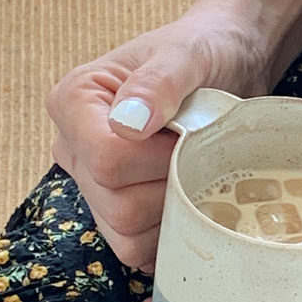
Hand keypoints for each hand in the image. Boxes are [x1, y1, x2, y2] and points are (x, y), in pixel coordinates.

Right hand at [46, 9, 270, 269]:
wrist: (227, 63)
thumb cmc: (204, 50)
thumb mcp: (187, 54)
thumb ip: (160, 82)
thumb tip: (128, 123)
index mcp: (73, 103)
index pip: (106, 160)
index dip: (158, 159)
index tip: (189, 132)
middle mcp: (73, 150)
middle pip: (117, 206)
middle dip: (172, 186)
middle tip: (200, 153)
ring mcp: (94, 187)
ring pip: (127, 237)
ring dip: (177, 214)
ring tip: (198, 172)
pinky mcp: (120, 213)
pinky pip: (140, 251)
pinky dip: (174, 236)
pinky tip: (194, 201)